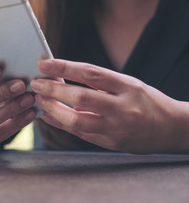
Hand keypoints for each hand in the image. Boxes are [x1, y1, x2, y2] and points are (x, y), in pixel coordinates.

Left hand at [31, 59, 188, 153]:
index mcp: (127, 86)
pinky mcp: (111, 143)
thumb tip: (64, 80)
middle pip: (81, 97)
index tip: (45, 64)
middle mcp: (123, 107)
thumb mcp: (128, 84)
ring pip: (78, 120)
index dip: (65, 67)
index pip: (91, 73)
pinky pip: (81, 134)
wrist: (171, 128)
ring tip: (40, 100)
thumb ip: (99, 84)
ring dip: (54, 109)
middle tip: (36, 84)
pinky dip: (61, 124)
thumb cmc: (146, 101)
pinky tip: (48, 117)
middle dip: (53, 90)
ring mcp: (117, 128)